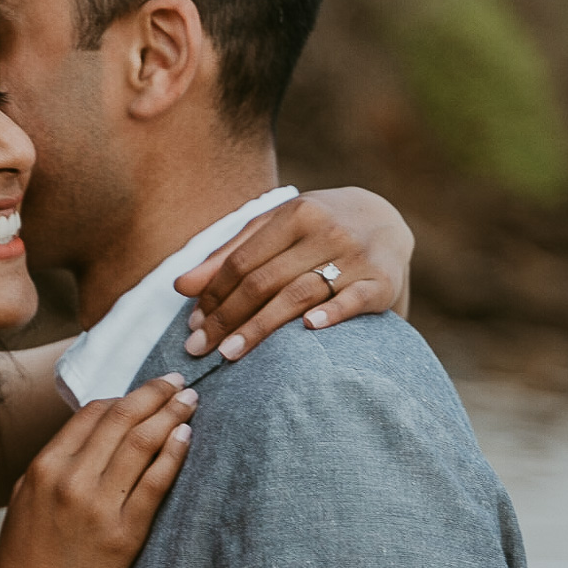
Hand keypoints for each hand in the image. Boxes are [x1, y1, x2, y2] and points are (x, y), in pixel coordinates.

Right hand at [0, 374, 193, 567]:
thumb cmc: (29, 567)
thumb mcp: (25, 505)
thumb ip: (52, 469)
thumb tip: (89, 437)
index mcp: (41, 468)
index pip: (90, 413)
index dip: (124, 396)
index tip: (146, 390)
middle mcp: (68, 480)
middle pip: (120, 419)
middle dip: (154, 394)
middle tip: (179, 382)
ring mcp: (96, 506)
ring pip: (141, 442)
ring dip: (171, 415)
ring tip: (191, 402)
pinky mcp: (124, 533)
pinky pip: (155, 482)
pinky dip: (174, 454)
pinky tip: (187, 437)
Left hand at [176, 189, 413, 361]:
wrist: (386, 219)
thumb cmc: (317, 229)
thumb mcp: (275, 228)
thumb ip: (229, 255)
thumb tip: (181, 287)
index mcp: (296, 213)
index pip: (243, 261)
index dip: (214, 295)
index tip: (193, 325)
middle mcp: (326, 230)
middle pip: (264, 280)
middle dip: (227, 317)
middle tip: (199, 349)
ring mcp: (356, 256)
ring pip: (299, 293)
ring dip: (260, 327)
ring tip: (229, 354)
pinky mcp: (383, 281)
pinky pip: (354, 300)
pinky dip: (333, 313)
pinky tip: (308, 329)